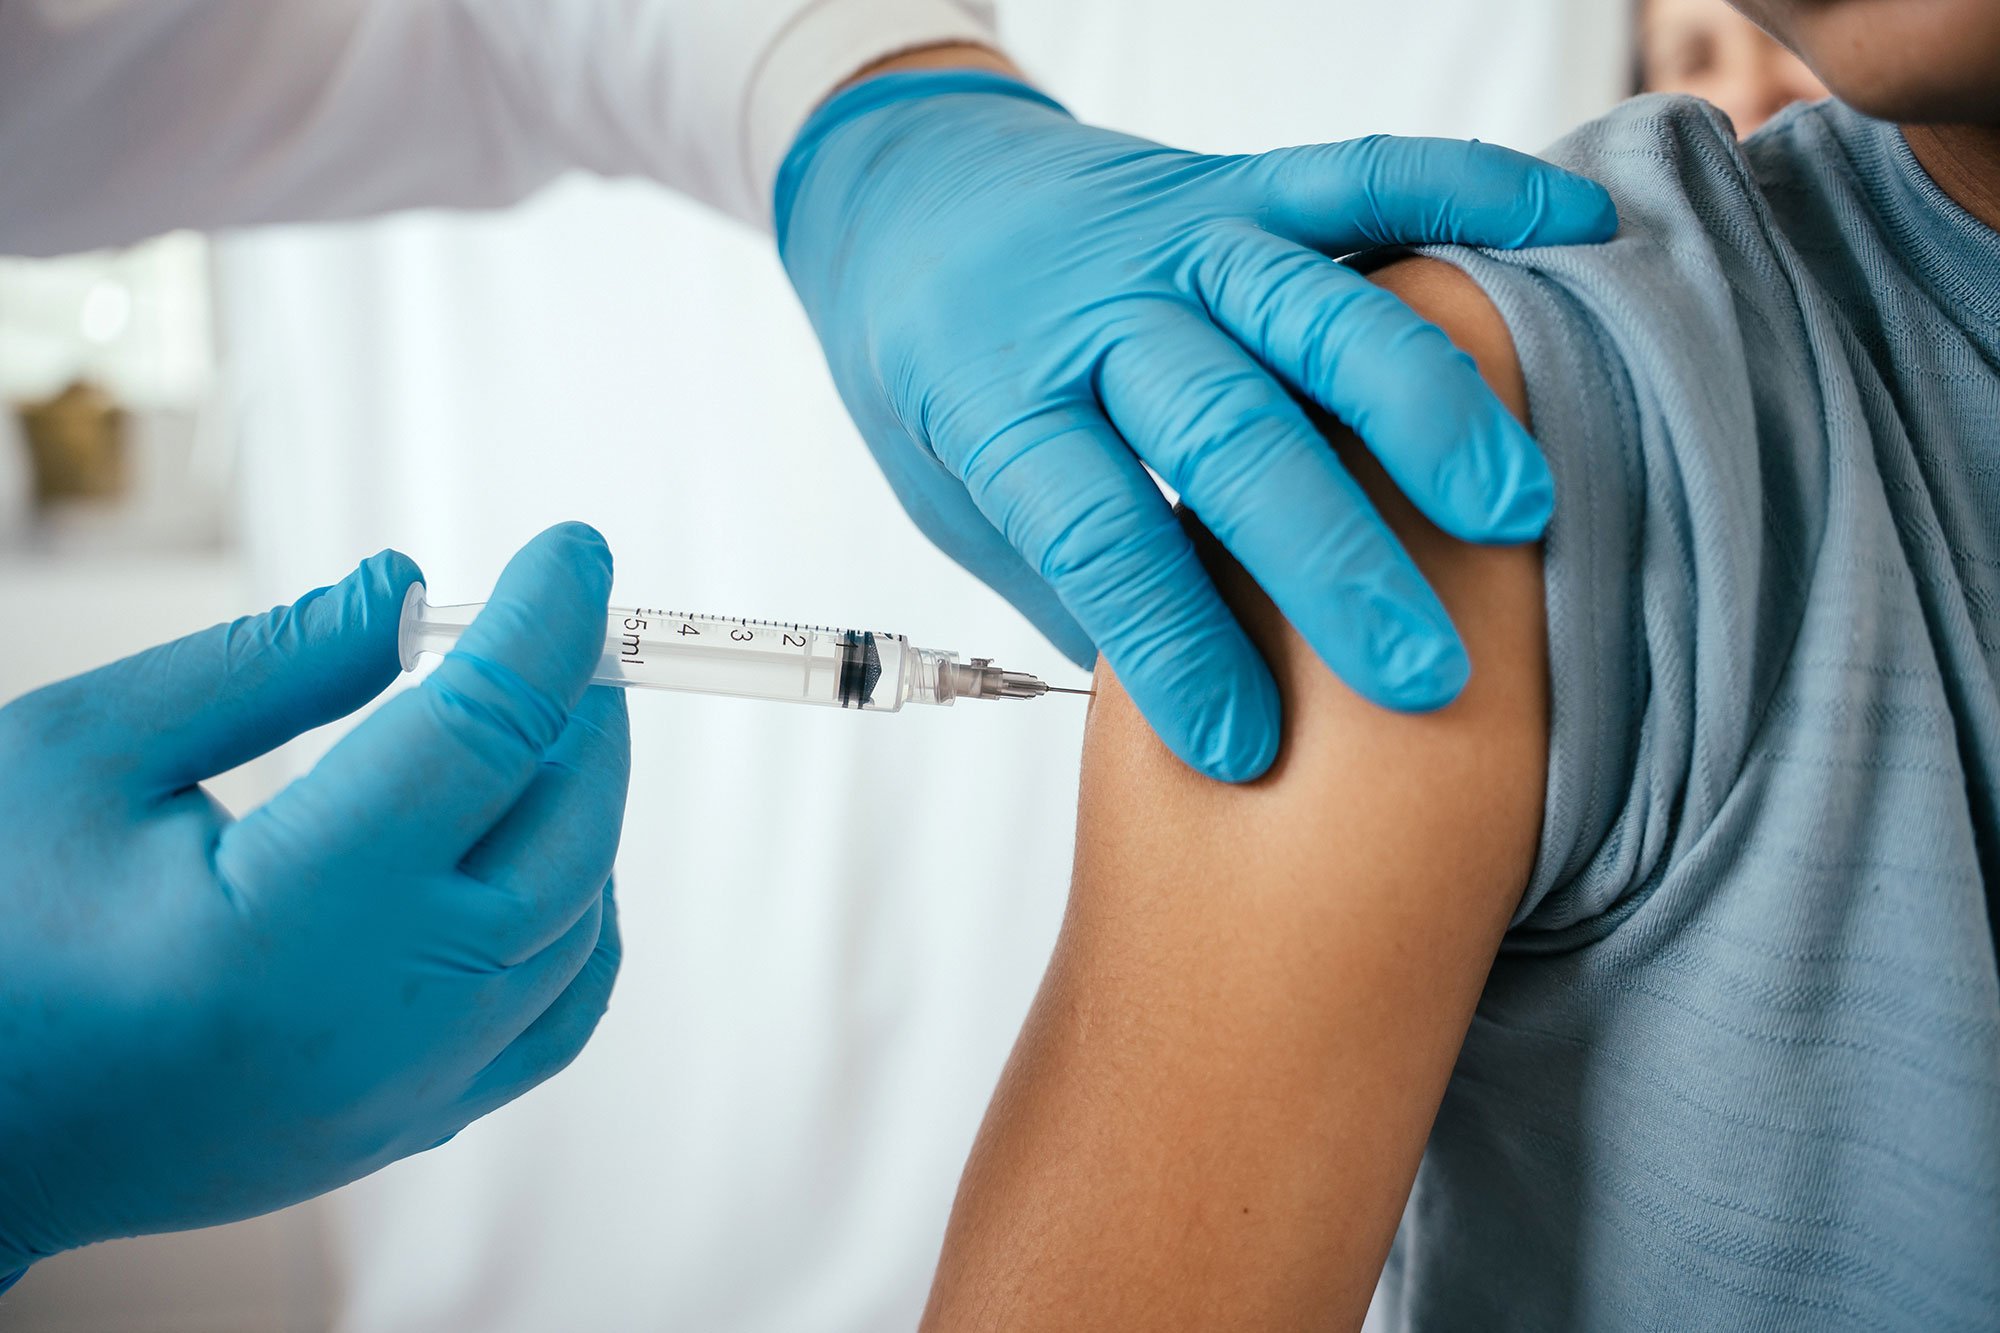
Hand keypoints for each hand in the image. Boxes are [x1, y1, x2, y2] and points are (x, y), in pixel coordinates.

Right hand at [0, 524, 627, 1284]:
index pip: (484, 737)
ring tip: (543, 723)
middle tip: (561, 629)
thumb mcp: (88, 754)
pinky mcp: (406, 1125)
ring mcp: (407, 1088)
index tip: (575, 552)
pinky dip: (581, 920)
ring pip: (579, 928)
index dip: (544, 628)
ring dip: (586, 810)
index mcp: (295, 919)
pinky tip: (540, 851)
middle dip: (581, 714)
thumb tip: (409, 591)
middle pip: (567, 836)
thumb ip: (270, 666)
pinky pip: (557, 1018)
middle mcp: (383, 1019)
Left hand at [777, 71, 1616, 779]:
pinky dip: (1470, 189)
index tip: (1246, 750)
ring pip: (1315, 313)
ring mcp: (1179, 236)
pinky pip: (1361, 176)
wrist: (905, 191)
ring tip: (1513, 510)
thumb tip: (1191, 703)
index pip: (1094, 531)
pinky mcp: (1239, 180)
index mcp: (1004, 404)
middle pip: (1226, 432)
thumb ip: (1075, 583)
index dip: (1173, 643)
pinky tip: (1572, 222)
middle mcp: (1099, 314)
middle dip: (1329, 559)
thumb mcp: (956, 495)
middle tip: (1421, 674)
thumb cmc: (936, 370)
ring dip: (1422, 411)